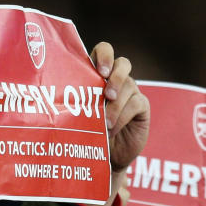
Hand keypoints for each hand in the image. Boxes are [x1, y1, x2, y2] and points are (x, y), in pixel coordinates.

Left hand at [90, 42, 149, 172]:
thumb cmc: (89, 131)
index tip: (100, 71)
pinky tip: (112, 129)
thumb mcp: (80, 114)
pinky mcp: (142, 105)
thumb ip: (78, 102)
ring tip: (105, 124)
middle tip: (107, 94)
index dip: (104, 55)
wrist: (108, 154)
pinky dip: (122, 117)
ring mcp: (131, 91)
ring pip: (128, 86)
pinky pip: (135, 104)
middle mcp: (117, 79)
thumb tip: (64, 100)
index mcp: (99, 74)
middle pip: (122, 64)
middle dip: (116, 77)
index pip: (104, 51)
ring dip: (115, 106)